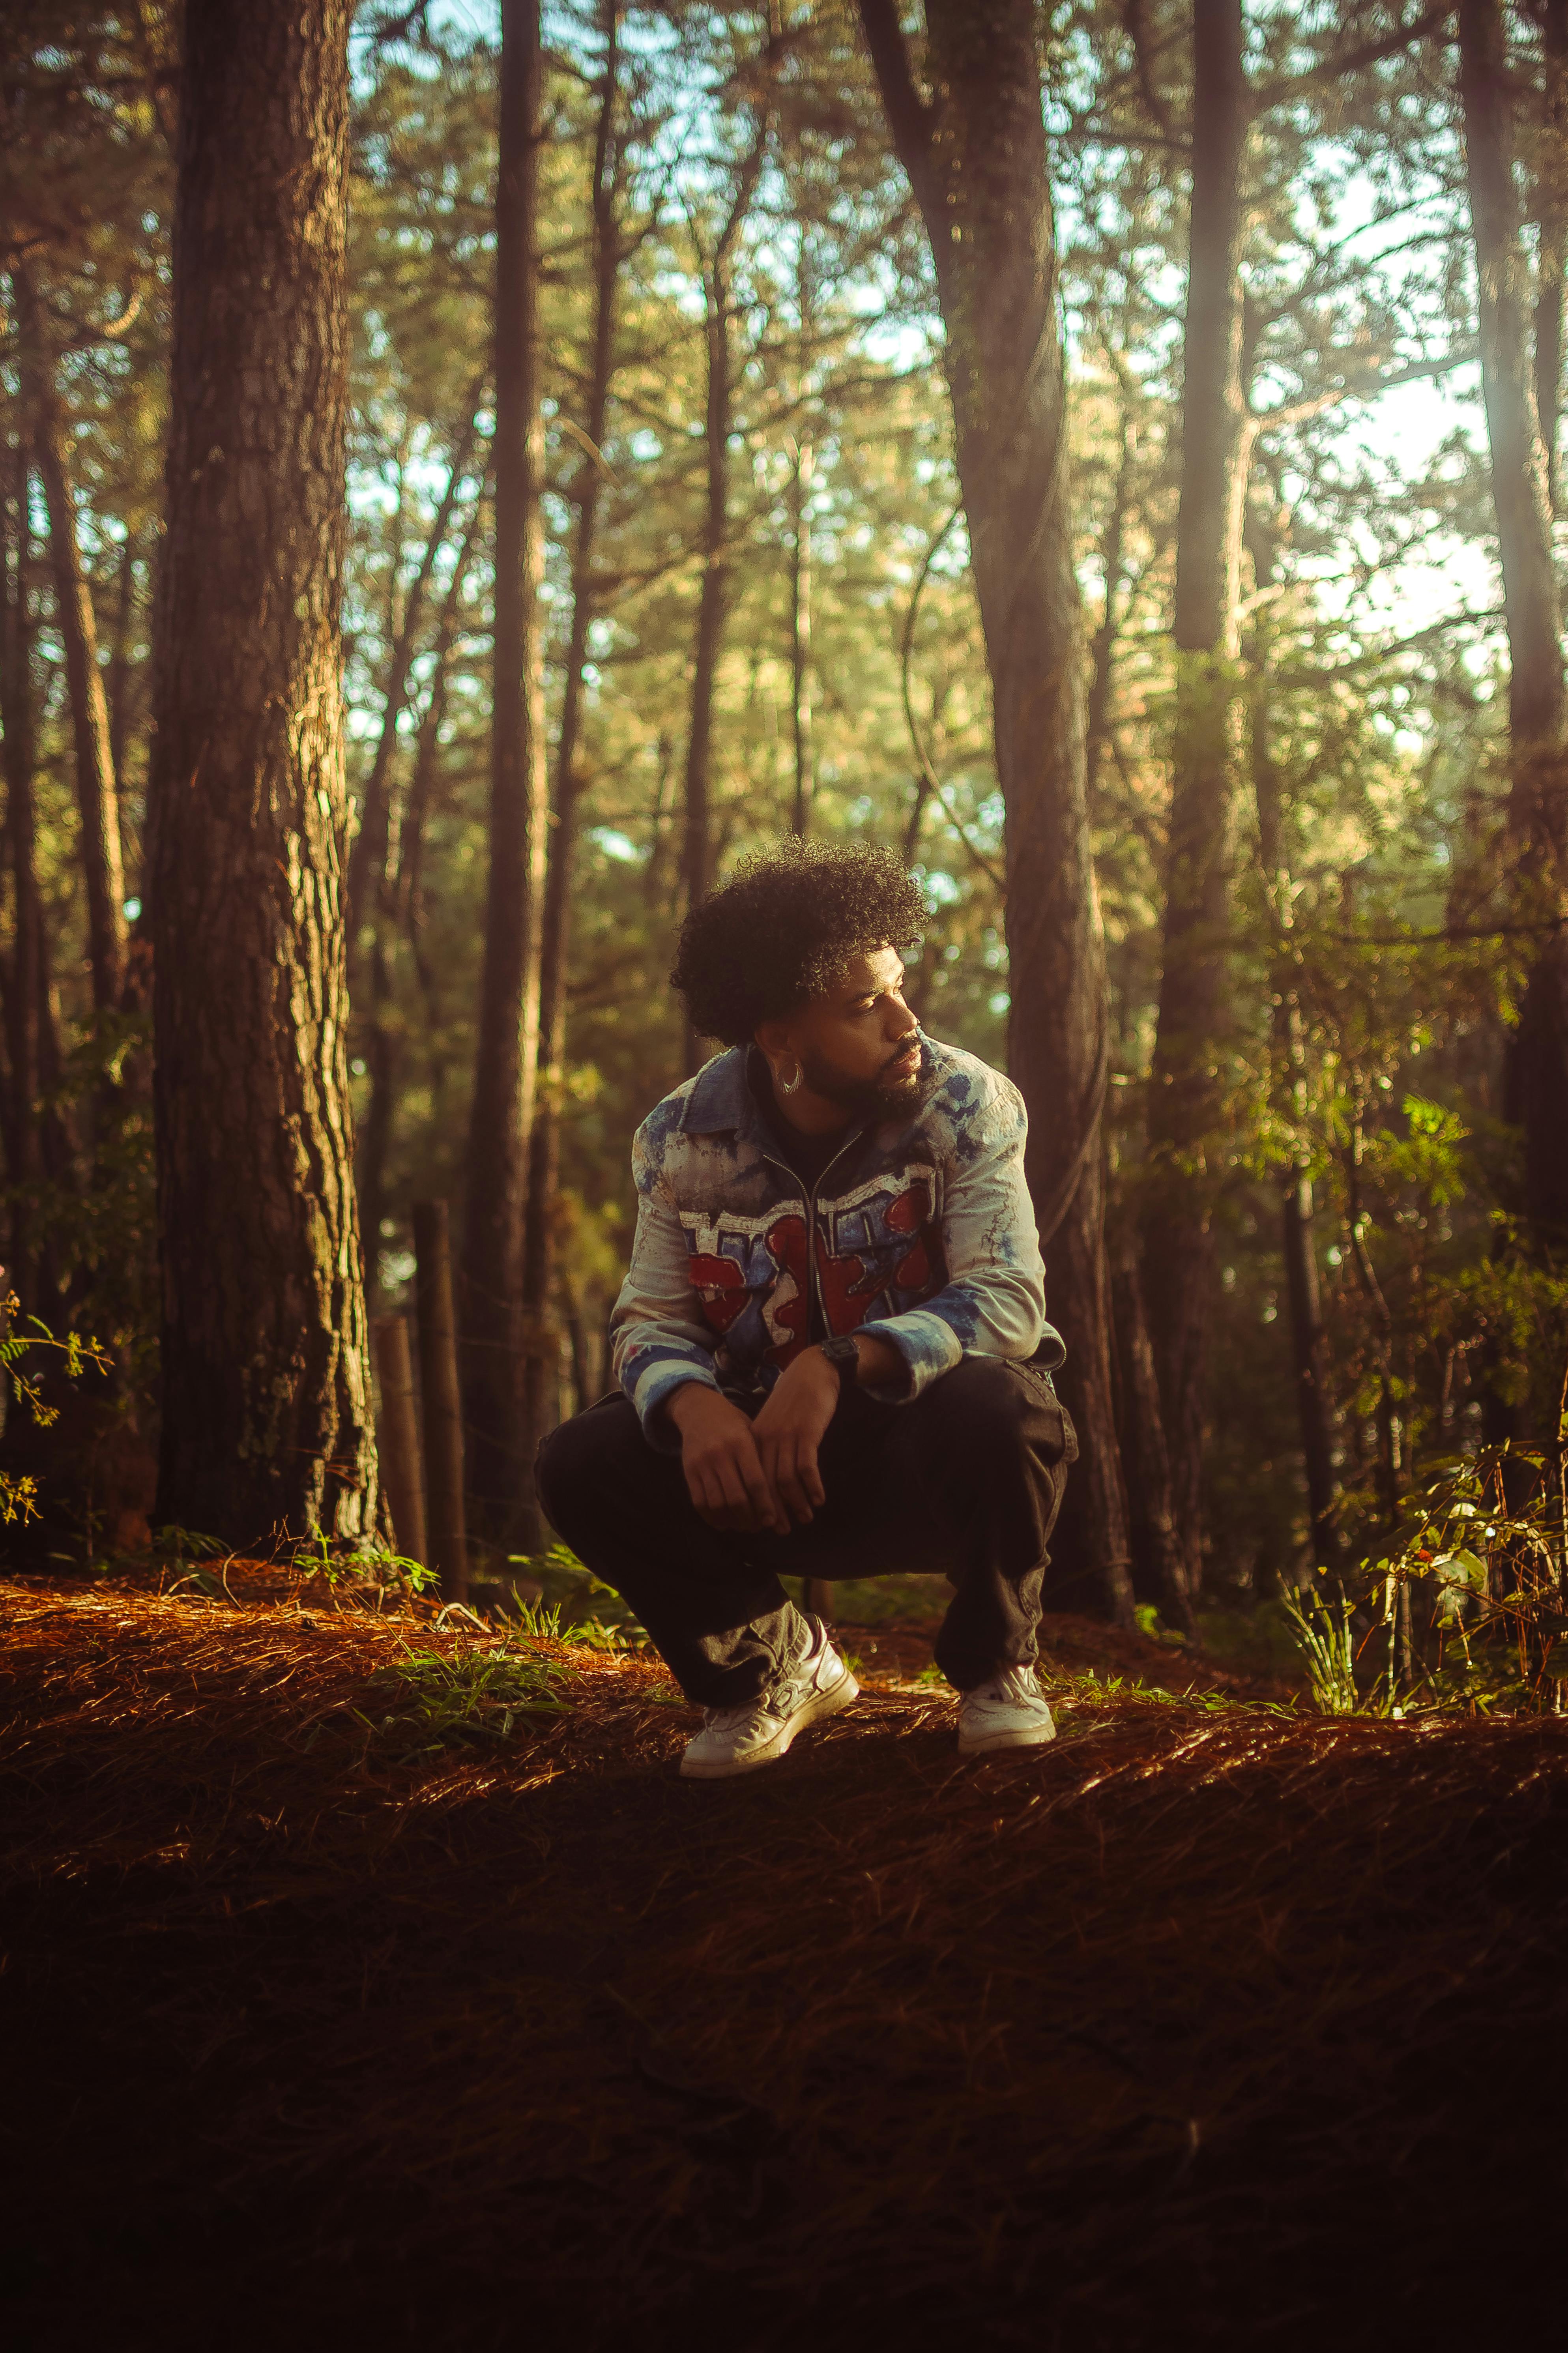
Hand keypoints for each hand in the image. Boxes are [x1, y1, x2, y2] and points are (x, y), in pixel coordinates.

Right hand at [665, 1382, 785, 1533]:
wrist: (698, 1409)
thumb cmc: (733, 1423)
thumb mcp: (751, 1432)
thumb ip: (761, 1460)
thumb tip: (779, 1495)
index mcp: (741, 1443)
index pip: (756, 1482)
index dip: (765, 1505)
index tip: (771, 1520)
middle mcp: (720, 1454)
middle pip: (736, 1497)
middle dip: (749, 1518)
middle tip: (757, 1527)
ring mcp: (702, 1463)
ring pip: (717, 1503)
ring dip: (731, 1521)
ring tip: (742, 1526)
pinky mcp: (689, 1471)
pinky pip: (699, 1502)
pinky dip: (711, 1517)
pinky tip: (723, 1523)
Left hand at [750, 1347, 841, 1526]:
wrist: (812, 1372)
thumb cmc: (794, 1400)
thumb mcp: (774, 1423)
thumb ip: (768, 1447)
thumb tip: (768, 1479)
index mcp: (755, 1439)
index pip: (752, 1480)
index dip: (759, 1504)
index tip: (767, 1523)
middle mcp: (766, 1440)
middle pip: (767, 1484)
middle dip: (776, 1510)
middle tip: (784, 1530)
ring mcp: (786, 1436)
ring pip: (786, 1480)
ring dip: (797, 1503)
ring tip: (806, 1518)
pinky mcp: (806, 1433)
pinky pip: (807, 1467)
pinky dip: (812, 1486)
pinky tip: (819, 1498)